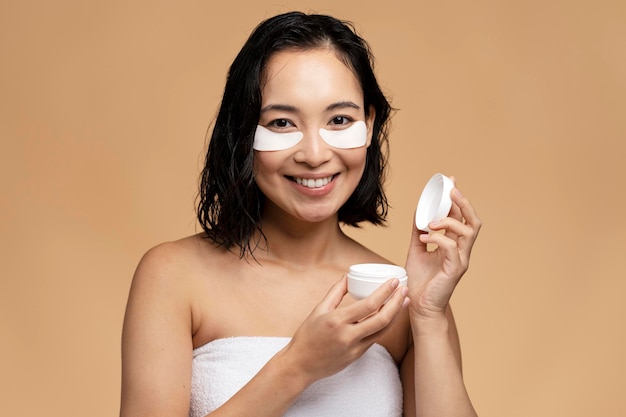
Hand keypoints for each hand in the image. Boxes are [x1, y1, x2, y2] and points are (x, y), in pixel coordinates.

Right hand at [284, 275, 407, 383]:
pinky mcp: (357, 356)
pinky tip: (390, 316)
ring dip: (396, 315)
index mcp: (337, 321)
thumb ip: (335, 292)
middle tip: (405, 290)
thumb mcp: (318, 310)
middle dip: (396, 303)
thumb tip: (348, 276)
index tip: (394, 282)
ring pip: (382, 330)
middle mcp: (348, 335)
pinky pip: (375, 338)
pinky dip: (384, 326)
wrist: (301, 365)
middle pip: (381, 319)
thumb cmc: (307, 335)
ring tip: (403, 301)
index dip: (385, 292)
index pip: (368, 305)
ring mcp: (354, 348)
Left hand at [405, 180, 480, 318]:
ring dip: (448, 222)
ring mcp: (461, 260)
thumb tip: (418, 211)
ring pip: (467, 232)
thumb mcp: (416, 249)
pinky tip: (423, 239)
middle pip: (473, 222)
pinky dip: (437, 239)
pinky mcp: (455, 270)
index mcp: (454, 244)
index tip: (449, 182)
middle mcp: (461, 250)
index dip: (457, 199)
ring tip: (429, 223)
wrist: (419, 306)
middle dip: (464, 203)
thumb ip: (419, 231)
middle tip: (451, 190)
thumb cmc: (420, 280)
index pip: (461, 217)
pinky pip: (452, 248)